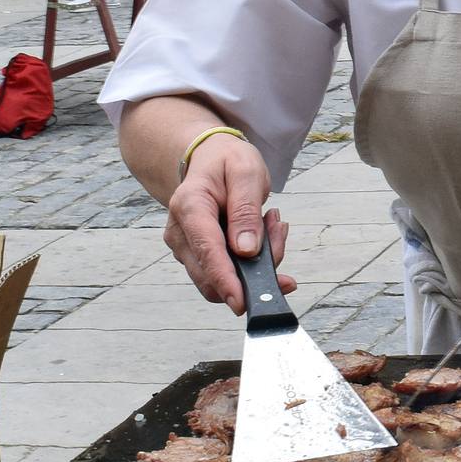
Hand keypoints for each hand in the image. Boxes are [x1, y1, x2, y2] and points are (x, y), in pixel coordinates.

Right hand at [164, 133, 291, 313]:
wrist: (210, 159)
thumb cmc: (227, 162)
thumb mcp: (246, 172)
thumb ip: (246, 211)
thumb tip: (246, 251)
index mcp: (189, 206)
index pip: (206, 251)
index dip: (225, 280)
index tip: (242, 302)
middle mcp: (180, 233)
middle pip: (213, 275)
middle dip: (254, 268)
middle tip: (280, 232)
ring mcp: (186, 248)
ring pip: (224, 277)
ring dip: (258, 261)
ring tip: (272, 223)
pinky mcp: (197, 256)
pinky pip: (228, 272)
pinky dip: (252, 260)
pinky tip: (263, 233)